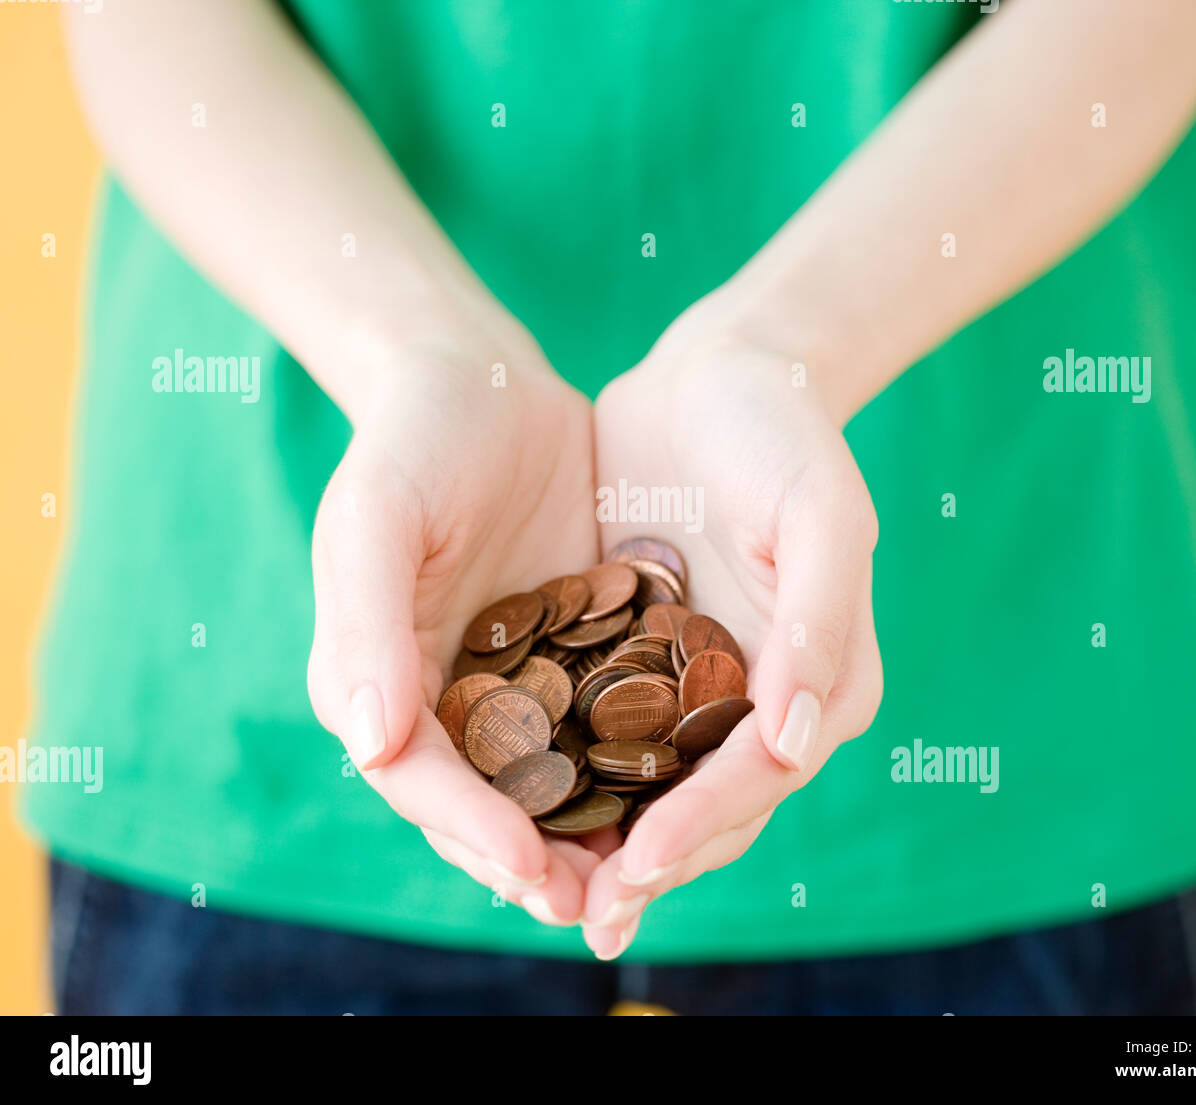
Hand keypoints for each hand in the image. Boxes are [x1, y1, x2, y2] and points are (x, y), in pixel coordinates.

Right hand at [306, 337, 610, 926]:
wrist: (484, 383)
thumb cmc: (414, 440)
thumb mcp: (378, 515)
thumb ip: (363, 624)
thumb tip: (366, 743)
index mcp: (379, 676)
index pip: (417, 777)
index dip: (466, 827)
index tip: (523, 865)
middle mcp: (442, 695)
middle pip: (483, 799)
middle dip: (533, 858)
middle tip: (593, 906)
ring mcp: (509, 680)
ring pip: (547, 780)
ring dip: (588, 834)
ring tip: (642, 878)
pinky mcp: (570, 654)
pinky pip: (599, 725)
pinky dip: (628, 767)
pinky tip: (679, 789)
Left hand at [580, 331, 883, 957]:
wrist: (719, 377)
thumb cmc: (782, 435)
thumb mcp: (820, 511)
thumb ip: (819, 622)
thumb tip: (793, 742)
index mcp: (823, 682)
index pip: (759, 777)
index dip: (699, 828)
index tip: (636, 869)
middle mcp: (766, 701)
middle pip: (707, 805)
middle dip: (646, 863)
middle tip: (581, 917)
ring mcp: (702, 686)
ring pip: (653, 786)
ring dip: (603, 841)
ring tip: (538, 889)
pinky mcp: (644, 659)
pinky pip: (606, 731)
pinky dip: (572, 773)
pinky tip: (514, 802)